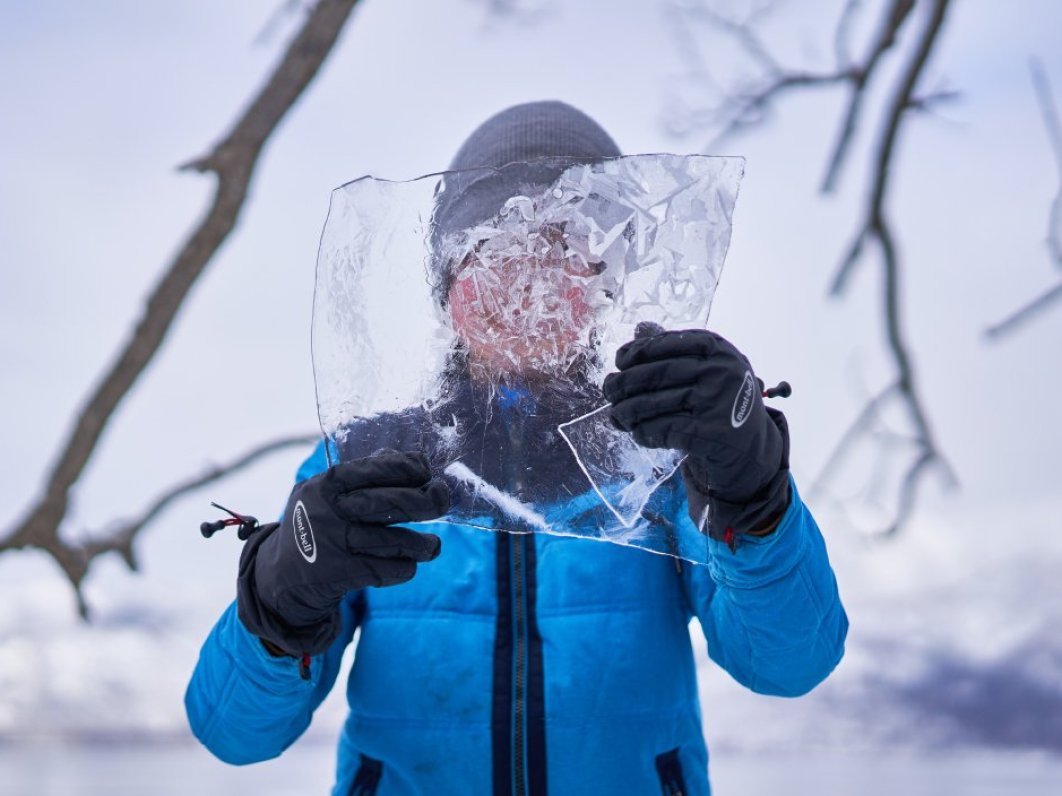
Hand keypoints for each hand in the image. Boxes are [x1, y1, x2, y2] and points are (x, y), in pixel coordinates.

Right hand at [237, 450, 449, 654]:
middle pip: (388, 504)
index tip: (425, 470)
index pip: (372, 469)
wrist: (279, 575)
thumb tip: (414, 460)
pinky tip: (408, 562)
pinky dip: (405, 566)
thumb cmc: (316, 522)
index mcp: (327, 485)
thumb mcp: (326, 491)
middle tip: (442, 499)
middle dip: (424, 501)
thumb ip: (364, 474)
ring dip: (422, 544)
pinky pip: (388, 570)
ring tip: (432, 545)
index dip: (405, 467)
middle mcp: (329, 512)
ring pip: (394, 541)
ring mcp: (335, 544)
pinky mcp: (342, 574)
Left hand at [602, 328, 789, 542]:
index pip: (668, 343)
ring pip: (658, 403)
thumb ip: (675, 349)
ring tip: (616, 416)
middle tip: (608, 390)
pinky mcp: (715, 433)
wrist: (752, 447)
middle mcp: (722, 370)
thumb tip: (639, 329)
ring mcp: (720, 401)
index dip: (638, 351)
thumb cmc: (720, 401)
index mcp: (718, 348)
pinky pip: (667, 430)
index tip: (619, 361)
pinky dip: (646, 432)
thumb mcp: (707, 368)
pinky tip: (637, 434)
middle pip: (658, 373)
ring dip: (628, 411)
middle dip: (625, 382)